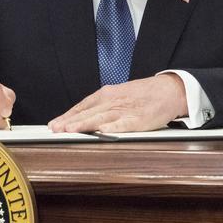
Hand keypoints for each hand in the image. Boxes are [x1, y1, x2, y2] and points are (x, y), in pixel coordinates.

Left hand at [49, 75, 186, 133]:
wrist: (169, 90)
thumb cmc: (143, 95)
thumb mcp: (119, 94)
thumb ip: (102, 106)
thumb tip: (82, 116)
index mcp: (107, 94)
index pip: (82, 106)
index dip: (67, 115)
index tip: (54, 124)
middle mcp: (113, 101)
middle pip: (88, 112)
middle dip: (70, 121)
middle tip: (55, 129)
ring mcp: (125, 110)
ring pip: (101, 117)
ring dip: (85, 124)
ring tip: (71, 131)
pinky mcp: (138, 119)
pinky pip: (123, 124)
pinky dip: (112, 128)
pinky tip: (102, 132)